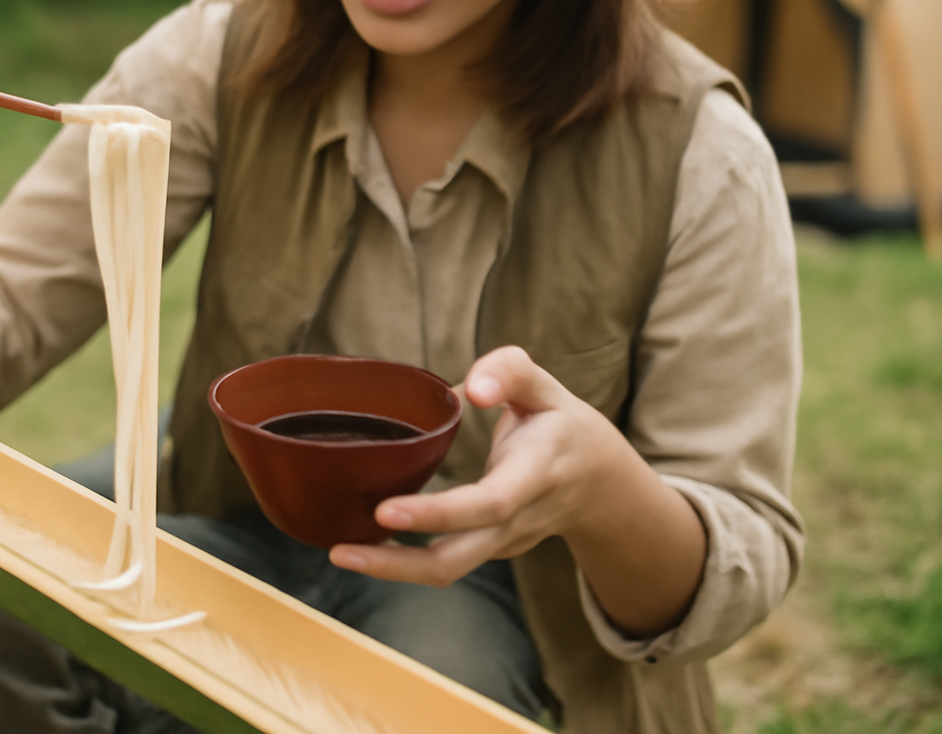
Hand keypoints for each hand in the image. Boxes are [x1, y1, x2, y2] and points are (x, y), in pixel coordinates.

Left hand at [328, 346, 631, 586]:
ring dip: (391, 570)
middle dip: (399, 563)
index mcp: (534, 474)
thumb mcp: (547, 387)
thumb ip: (511, 371)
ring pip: (448, 570)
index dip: (437, 513)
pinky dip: (402, 561)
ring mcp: (502, 542)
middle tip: (342, 550)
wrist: (601, 484)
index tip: (386, 511)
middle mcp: (517, 519)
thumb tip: (472, 387)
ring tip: (340, 552)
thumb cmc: (562, 426)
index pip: (488, 504)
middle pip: (458, 557)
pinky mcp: (487, 549)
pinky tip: (362, 544)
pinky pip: (444, 562)